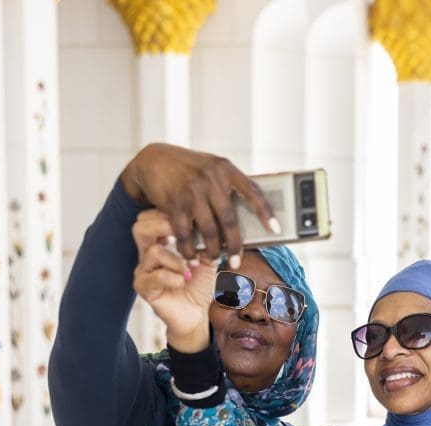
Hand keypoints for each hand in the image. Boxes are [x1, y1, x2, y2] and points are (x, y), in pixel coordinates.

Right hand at [119, 142, 276, 263]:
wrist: (153, 160)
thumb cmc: (190, 169)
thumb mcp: (212, 169)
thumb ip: (229, 186)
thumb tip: (252, 218)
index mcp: (226, 169)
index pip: (253, 191)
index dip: (266, 212)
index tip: (277, 230)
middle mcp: (210, 178)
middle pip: (229, 219)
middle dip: (235, 244)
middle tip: (237, 262)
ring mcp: (192, 191)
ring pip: (209, 229)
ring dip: (213, 250)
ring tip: (214, 259)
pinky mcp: (174, 203)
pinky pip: (185, 233)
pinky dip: (189, 249)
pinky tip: (192, 258)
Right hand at [132, 209, 214, 351]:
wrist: (196, 313)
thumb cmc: (198, 284)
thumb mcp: (205, 258)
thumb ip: (203, 241)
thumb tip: (209, 225)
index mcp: (160, 243)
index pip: (150, 218)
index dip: (166, 214)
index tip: (187, 220)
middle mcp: (147, 254)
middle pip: (140, 228)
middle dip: (163, 227)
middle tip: (181, 237)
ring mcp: (143, 271)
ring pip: (153, 251)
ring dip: (176, 259)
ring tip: (189, 269)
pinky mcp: (144, 288)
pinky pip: (155, 276)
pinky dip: (173, 277)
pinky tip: (183, 282)